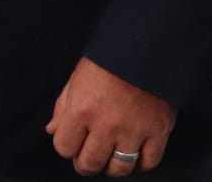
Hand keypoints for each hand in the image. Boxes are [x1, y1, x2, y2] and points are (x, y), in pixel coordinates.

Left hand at [46, 57, 175, 175]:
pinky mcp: (158, 130)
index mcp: (81, 108)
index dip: (67, 146)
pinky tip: (135, 157)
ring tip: (110, 158)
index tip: (72, 142)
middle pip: (90, 163)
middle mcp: (106, 124)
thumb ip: (63, 106)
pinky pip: (149, 162)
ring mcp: (134, 130)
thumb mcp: (77, 77)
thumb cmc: (109, 57)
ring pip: (119, 168)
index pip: (64, 147)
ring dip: (111, 167)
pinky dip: (141, 164)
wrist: (147, 44)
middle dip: (85, 164)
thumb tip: (53, 130)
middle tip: (88, 157)